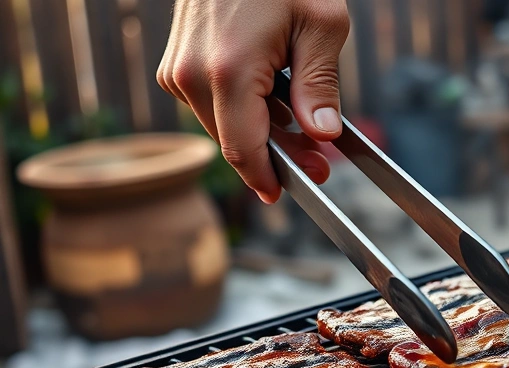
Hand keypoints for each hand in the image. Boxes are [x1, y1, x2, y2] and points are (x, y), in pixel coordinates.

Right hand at [158, 0, 349, 202]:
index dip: (267, 180)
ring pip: (223, 125)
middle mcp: (191, 74)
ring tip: (308, 130)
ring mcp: (178, 68)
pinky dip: (246, 109)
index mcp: (226, 71)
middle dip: (278, 158)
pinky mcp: (178, 62)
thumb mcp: (320, 24)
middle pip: (234, 141)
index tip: (286, 195)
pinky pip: (213, 103)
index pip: (243, 149)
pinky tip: (278, 99)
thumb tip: (323, 134)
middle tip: (320, 164)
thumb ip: (320, 85)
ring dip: (264, 133)